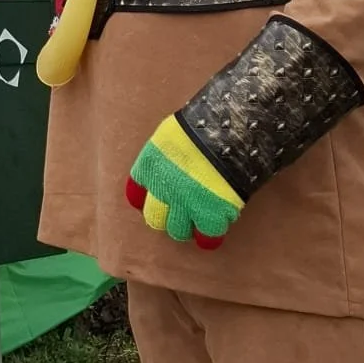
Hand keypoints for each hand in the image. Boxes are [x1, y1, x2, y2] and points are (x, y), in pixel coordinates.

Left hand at [125, 116, 244, 249]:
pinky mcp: (210, 216)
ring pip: (178, 231)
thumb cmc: (201, 124)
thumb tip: (173, 161)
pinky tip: (215, 229)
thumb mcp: (171, 134)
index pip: (136, 195)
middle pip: (154, 218)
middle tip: (181, 210)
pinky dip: (210, 236)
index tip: (158, 198)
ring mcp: (185, 205)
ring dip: (187, 225)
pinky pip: (207, 238)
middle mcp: (161, 189)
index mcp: (149, 167)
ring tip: (199, 216)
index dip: (147, 198)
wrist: (227, 131)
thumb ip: (166, 154)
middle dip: (166, 216)